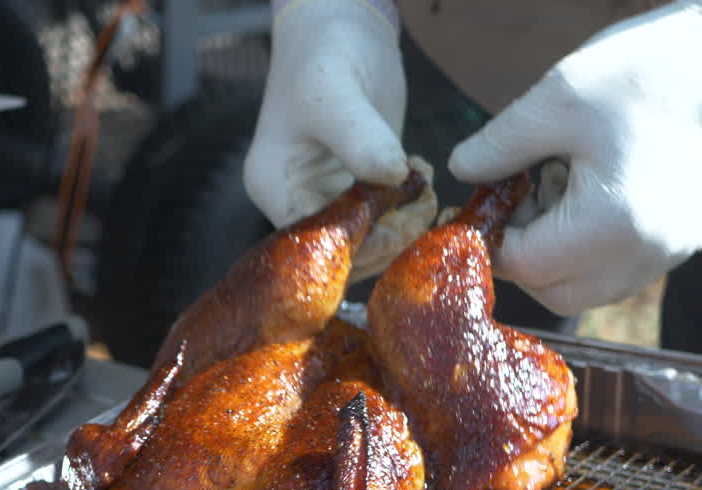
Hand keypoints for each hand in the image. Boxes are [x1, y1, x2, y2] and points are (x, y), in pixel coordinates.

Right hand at [245, 0, 407, 246]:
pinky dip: (408, 210)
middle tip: (426, 201)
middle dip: (388, 237)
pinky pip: (383, 220)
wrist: (340, 24)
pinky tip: (422, 178)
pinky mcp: (356, 189)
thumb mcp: (334, 91)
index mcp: (274, 188)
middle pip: (342, 252)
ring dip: (404, 226)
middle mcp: (295, 202)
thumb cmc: (324, 51)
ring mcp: (326, 197)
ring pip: (368, 241)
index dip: (362, 243)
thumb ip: (360, 137)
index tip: (403, 216)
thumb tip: (391, 179)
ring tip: (426, 187)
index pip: (315, 246)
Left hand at [448, 0, 701, 315]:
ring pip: (585, 292)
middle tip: (522, 199)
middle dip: (524, 256)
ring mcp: (669, 255)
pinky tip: (589, 200)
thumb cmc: (640, 74)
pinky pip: (615, 275)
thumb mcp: (553, 100)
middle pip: (553, 293)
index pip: (523, 264)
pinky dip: (587, 254)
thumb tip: (461, 175)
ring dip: (555, 259)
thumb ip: (497, 147)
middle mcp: (646, 253)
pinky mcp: (680, 247)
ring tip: (559, 195)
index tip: (487, 200)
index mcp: (612, 221)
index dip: (493, 237)